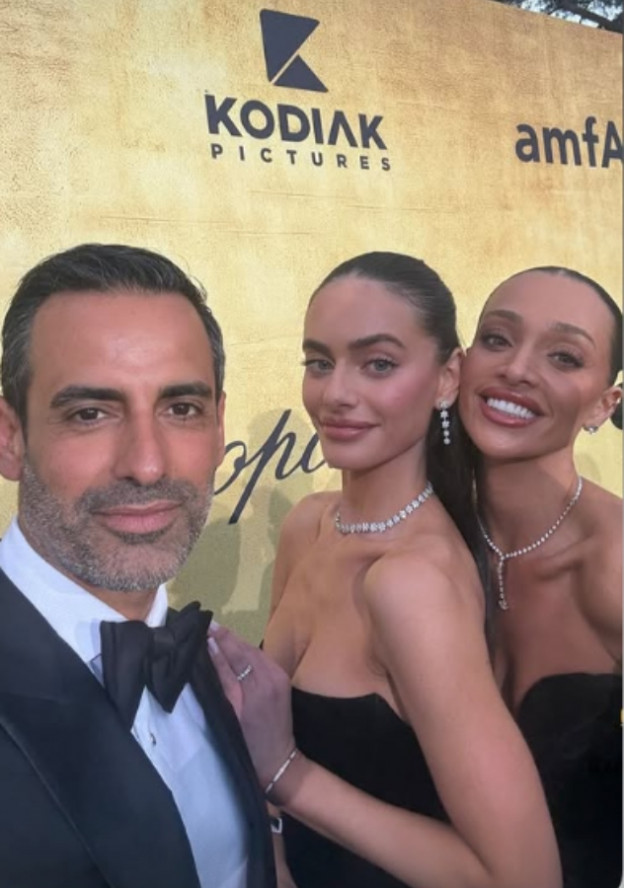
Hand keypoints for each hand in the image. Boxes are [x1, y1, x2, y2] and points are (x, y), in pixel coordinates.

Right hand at [208, 625, 295, 792]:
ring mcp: (280, 675)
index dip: (218, 638)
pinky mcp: (282, 679)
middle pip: (245, 647)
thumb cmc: (249, 744)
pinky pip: (260, 658)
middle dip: (225, 637)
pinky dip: (245, 652)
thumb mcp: (230, 712)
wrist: (278, 763)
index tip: (202, 624)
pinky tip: (232, 650)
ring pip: (253, 651)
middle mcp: (272, 674)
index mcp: (259, 683)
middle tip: (204, 625)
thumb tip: (210, 649)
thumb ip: (222, 679)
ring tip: (213, 634)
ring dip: (234, 642)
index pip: (235, 652)